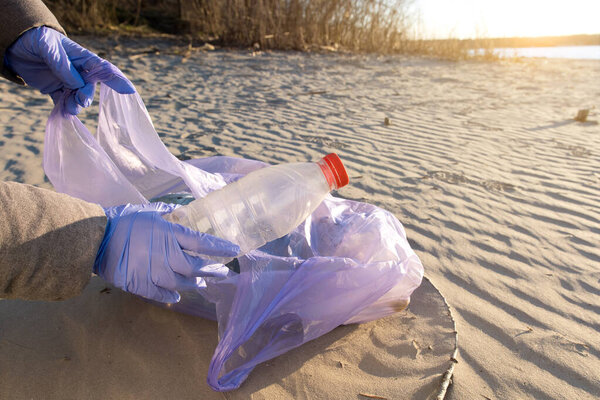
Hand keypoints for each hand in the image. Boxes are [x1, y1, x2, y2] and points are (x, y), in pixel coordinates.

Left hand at [4, 26, 134, 114]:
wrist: (16, 45)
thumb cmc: (36, 40)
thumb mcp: (48, 47)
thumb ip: (63, 65)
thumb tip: (78, 84)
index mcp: (82, 58)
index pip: (103, 69)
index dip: (117, 80)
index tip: (129, 91)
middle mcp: (78, 72)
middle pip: (90, 88)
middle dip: (86, 97)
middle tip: (78, 100)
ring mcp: (67, 82)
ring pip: (78, 98)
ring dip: (75, 106)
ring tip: (68, 110)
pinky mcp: (55, 91)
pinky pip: (63, 103)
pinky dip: (64, 111)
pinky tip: (63, 116)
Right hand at [94, 202, 239, 303]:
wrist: (94, 236)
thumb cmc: (122, 219)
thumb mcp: (149, 211)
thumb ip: (168, 214)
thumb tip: (183, 212)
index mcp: (170, 234)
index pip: (202, 242)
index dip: (220, 247)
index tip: (235, 250)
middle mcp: (166, 254)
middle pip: (196, 266)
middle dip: (212, 269)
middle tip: (223, 271)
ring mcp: (153, 272)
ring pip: (181, 283)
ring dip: (194, 284)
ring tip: (202, 283)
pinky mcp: (140, 284)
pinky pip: (160, 294)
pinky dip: (170, 297)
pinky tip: (176, 298)